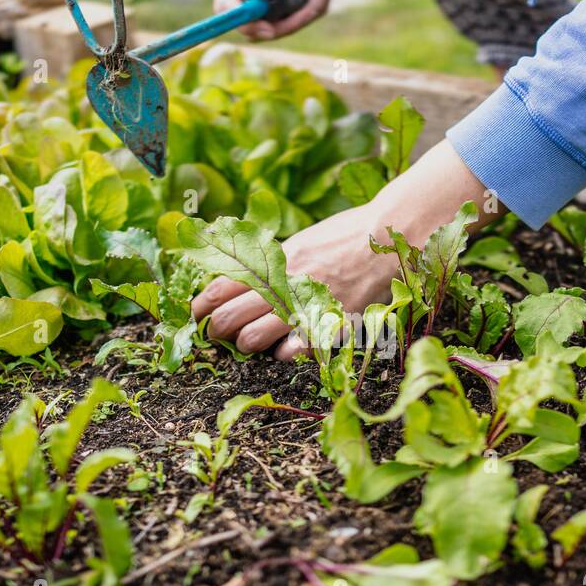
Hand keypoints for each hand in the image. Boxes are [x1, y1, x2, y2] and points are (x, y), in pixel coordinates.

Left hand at [191, 140, 502, 359]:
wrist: (389, 232)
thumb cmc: (345, 236)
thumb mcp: (301, 241)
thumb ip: (273, 261)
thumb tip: (240, 276)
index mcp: (274, 259)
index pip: (221, 286)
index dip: (203, 305)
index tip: (196, 314)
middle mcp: (283, 281)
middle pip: (230, 316)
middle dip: (217, 331)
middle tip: (216, 336)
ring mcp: (305, 302)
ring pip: (254, 336)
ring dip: (246, 344)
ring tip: (248, 344)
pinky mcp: (331, 318)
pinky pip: (297, 347)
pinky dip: (285, 353)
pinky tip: (283, 353)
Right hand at [210, 0, 335, 40]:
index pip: (225, 5)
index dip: (243, 21)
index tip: (268, 27)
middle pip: (251, 27)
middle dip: (284, 23)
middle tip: (313, 6)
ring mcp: (257, 9)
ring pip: (276, 30)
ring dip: (304, 15)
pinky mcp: (275, 15)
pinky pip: (293, 24)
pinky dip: (311, 10)